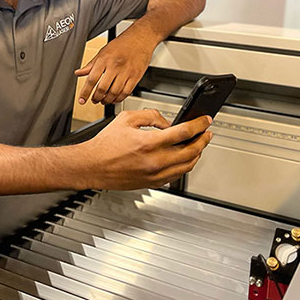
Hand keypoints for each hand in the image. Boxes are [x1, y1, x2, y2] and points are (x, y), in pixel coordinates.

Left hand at [75, 32, 155, 104]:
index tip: (81, 100)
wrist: (140, 38)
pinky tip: (115, 98)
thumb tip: (79, 73)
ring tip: (103, 100)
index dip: (85, 92)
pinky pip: (126, 92)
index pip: (91, 79)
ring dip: (107, 100)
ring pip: (114, 93)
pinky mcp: (135, 77)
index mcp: (104, 59)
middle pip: (102, 88)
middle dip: (96, 98)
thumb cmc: (122, 44)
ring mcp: (126, 72)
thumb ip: (91, 65)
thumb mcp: (103, 52)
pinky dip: (119, 99)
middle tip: (94, 100)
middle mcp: (115, 66)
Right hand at [83, 109, 212, 189]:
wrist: (92, 166)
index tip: (205, 121)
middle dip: (203, 140)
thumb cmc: (105, 144)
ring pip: (187, 166)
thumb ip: (151, 116)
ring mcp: (155, 175)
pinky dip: (184, 166)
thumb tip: (167, 122)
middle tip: (206, 133)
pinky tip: (184, 159)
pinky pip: (176, 176)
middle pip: (191, 151)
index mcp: (149, 142)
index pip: (184, 132)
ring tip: (198, 145)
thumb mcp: (127, 119)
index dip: (199, 125)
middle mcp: (155, 161)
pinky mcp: (152, 183)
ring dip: (197, 154)